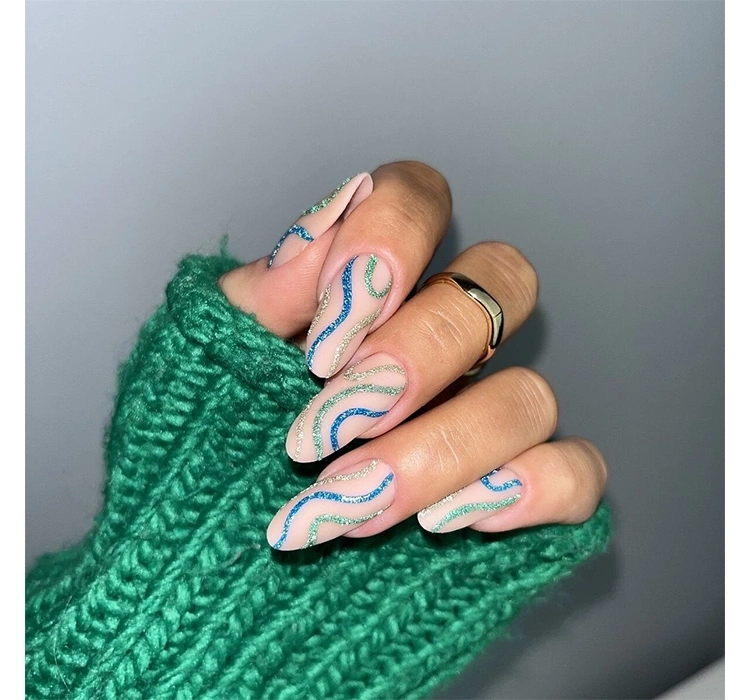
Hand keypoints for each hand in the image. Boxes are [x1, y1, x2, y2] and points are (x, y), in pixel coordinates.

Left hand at [220, 161, 607, 550]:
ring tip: (347, 503)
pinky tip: (446, 521)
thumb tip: (318, 232)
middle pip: (501, 283)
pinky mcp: (522, 489)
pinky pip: (577, 472)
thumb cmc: (212, 438)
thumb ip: (263, 296)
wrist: (216, 544)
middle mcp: (449, 335)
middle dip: (418, 354)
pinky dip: (528, 491)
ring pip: (529, 394)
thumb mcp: (213, 358)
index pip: (421, 200)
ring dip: (439, 450)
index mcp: (378, 285)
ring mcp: (490, 410)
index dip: (388, 243)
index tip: (320, 340)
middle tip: (328, 425)